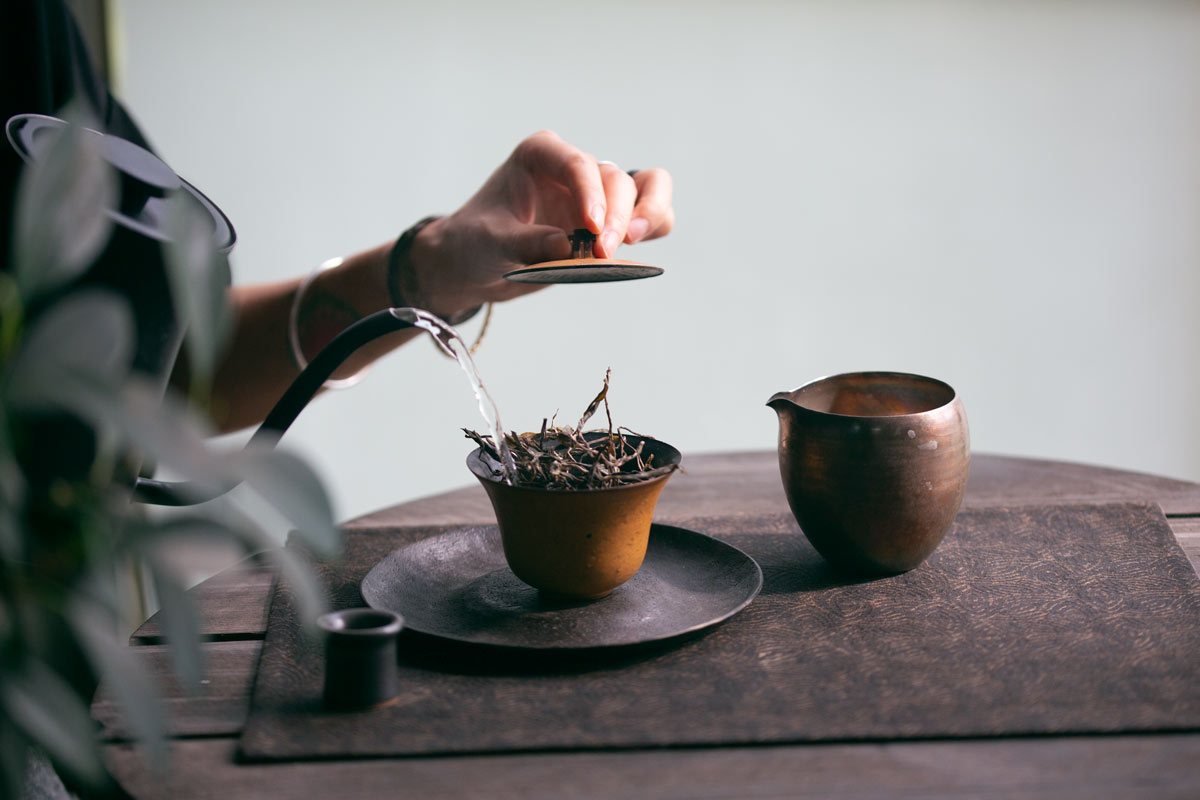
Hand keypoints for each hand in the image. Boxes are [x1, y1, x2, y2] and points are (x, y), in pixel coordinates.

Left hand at [405, 130, 674, 318]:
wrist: (475, 263)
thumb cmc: (476, 242)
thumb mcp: (490, 243)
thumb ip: (526, 243)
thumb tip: (567, 247)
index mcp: (541, 155)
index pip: (577, 165)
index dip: (591, 195)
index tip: (591, 229)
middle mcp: (573, 168)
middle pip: (615, 180)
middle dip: (617, 217)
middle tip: (601, 253)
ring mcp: (596, 193)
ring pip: (646, 187)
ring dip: (648, 214)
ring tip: (632, 243)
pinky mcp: (610, 221)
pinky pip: (651, 215)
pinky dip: (654, 227)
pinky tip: (637, 248)